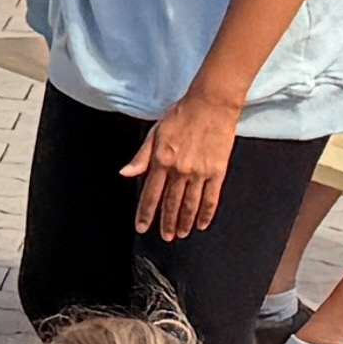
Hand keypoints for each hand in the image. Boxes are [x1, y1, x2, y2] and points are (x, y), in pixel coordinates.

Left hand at [122, 91, 247, 240]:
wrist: (210, 106)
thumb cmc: (180, 116)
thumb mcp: (154, 134)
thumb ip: (141, 157)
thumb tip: (125, 173)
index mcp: (161, 161)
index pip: (150, 194)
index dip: (146, 213)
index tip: (142, 227)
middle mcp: (180, 170)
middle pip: (171, 203)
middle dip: (166, 223)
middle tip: (165, 237)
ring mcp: (200, 173)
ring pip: (190, 204)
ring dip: (185, 222)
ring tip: (181, 234)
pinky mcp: (217, 172)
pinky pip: (211, 198)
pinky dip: (206, 213)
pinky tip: (202, 224)